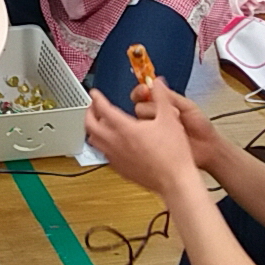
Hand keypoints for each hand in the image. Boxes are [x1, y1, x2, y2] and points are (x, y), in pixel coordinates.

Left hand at [84, 78, 200, 197]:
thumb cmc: (173, 153)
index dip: (97, 99)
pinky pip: (103, 154)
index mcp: (125, 129)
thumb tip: (157, 83)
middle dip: (89, 113)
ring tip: (98, 123)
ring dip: (93, 129)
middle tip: (93, 107)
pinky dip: (102, 144)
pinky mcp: (120, 169)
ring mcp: (116, 158)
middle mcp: (115, 143)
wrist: (175, 181)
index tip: (95, 94)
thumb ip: (161, 98)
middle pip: (90, 125)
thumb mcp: (170, 119)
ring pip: (94, 141)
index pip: (103, 109)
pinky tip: (110, 143)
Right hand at [130, 78, 224, 173]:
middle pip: (139, 107)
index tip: (145, 90)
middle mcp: (153, 117)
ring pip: (139, 121)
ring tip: (176, 126)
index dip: (141, 92)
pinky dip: (152, 133)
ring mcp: (151, 131)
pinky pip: (142, 136)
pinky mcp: (151, 144)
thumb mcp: (187, 106)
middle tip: (173, 112)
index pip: (142, 95)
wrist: (207, 148)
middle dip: (152, 108)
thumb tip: (155, 80)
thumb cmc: (201, 127)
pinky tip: (165, 135)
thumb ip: (169, 95)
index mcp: (161, 104)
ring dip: (157, 121)